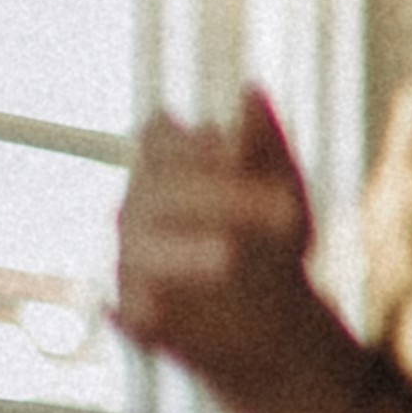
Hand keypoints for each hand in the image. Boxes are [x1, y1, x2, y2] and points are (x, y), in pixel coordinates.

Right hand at [115, 91, 325, 405]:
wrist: (279, 320)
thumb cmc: (273, 240)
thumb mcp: (283, 189)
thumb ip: (265, 144)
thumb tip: (250, 92)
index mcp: (170, 168)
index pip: (156, 138)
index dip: (187, 143)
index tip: (232, 153)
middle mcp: (142, 207)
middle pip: (158, 190)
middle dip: (220, 197)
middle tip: (284, 210)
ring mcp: (134, 258)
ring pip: (139, 246)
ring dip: (183, 250)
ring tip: (228, 256)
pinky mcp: (136, 312)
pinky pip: (128, 307)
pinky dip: (139, 306)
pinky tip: (159, 310)